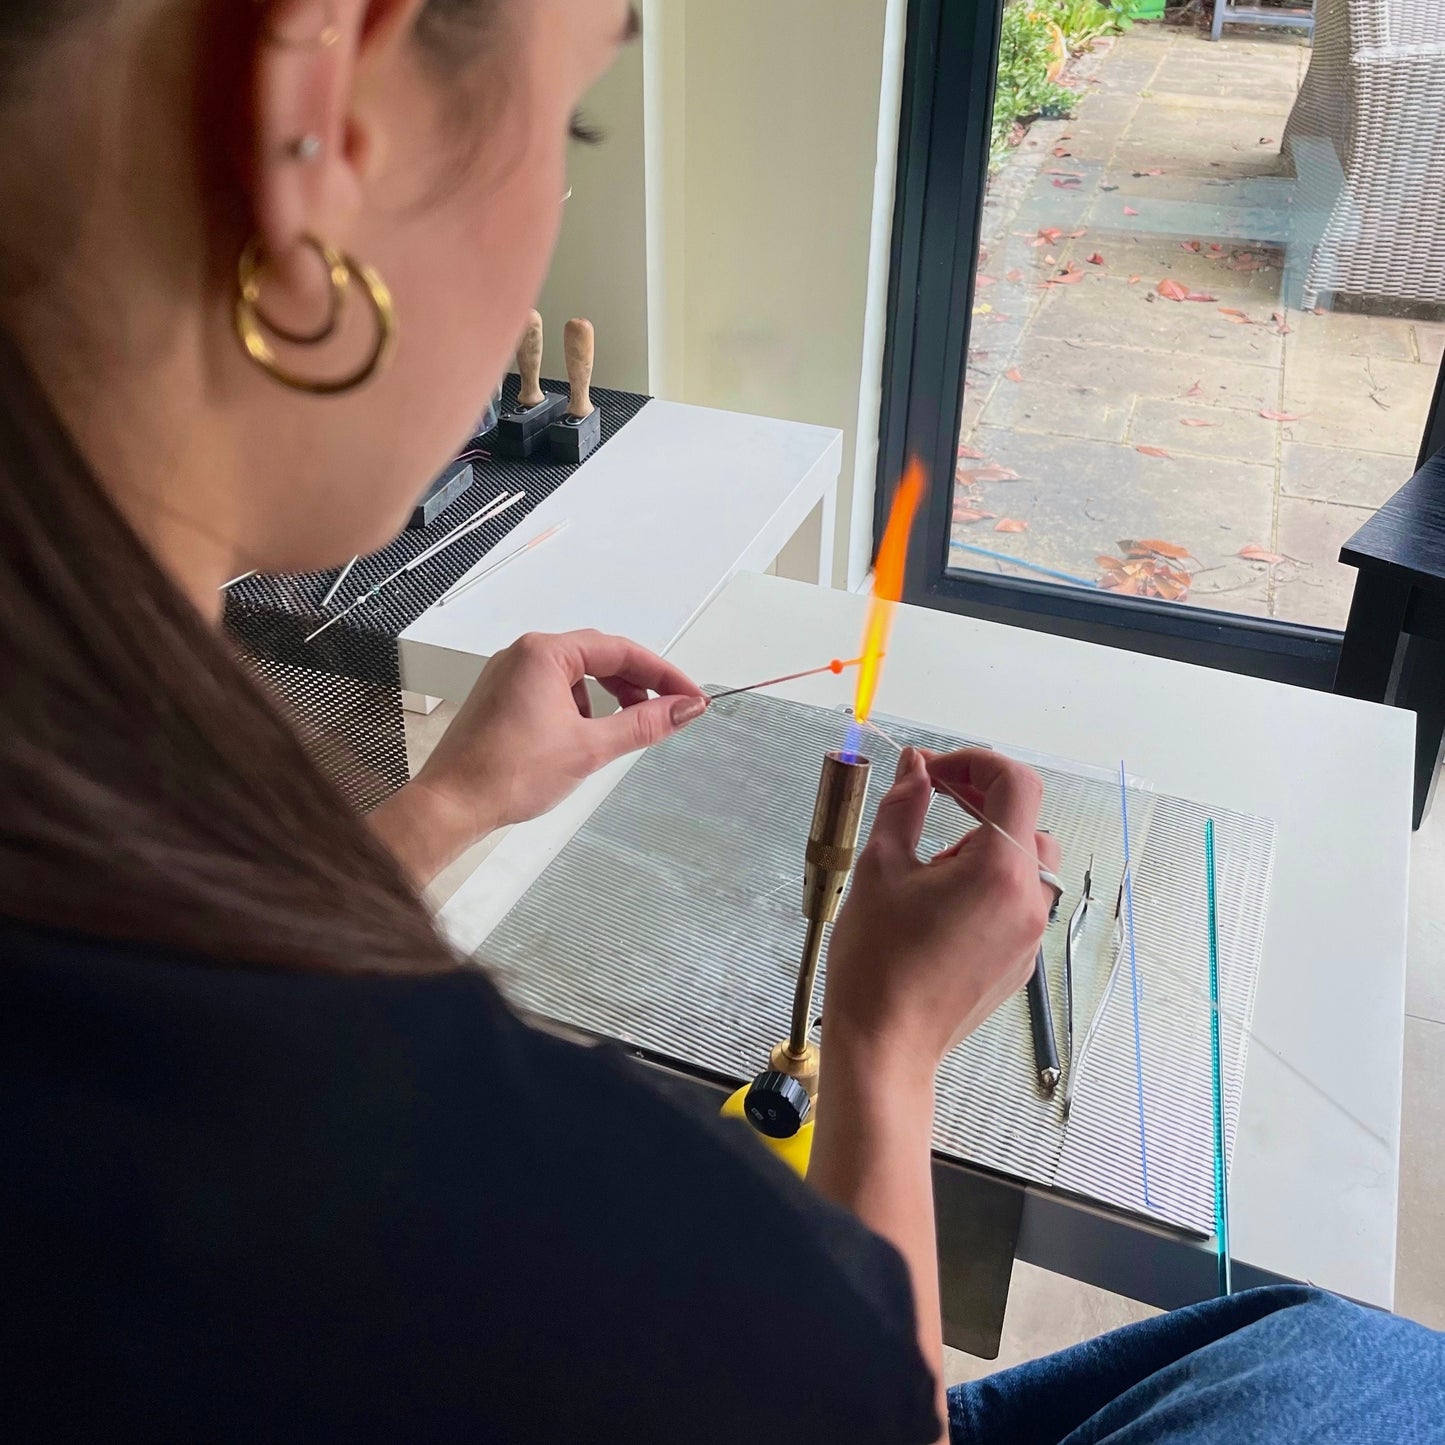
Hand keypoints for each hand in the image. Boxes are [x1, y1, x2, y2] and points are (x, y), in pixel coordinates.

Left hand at [372, 630, 706, 884]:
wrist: (453, 804)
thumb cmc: (505, 773)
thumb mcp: (590, 747)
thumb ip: (643, 724)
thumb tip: (682, 709)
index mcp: (544, 653)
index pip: (620, 651)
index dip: (662, 674)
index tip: (688, 696)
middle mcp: (524, 654)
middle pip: (599, 656)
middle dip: (637, 684)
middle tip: (668, 710)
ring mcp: (510, 675)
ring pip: (577, 674)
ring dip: (608, 697)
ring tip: (624, 728)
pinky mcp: (503, 697)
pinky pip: (554, 689)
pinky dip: (580, 706)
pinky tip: (586, 736)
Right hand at [822, 746, 1060, 1083]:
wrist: (886, 1045)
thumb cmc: (876, 959)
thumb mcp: (880, 867)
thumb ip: (903, 806)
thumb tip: (916, 767)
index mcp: (999, 870)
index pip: (1016, 784)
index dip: (976, 761)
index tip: (934, 770)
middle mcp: (1029, 900)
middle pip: (1026, 821)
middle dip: (980, 798)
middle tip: (932, 795)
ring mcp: (1030, 934)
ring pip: (1026, 863)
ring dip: (987, 843)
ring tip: (933, 860)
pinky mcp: (1020, 961)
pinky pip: (1018, 902)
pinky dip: (989, 883)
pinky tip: (941, 901)